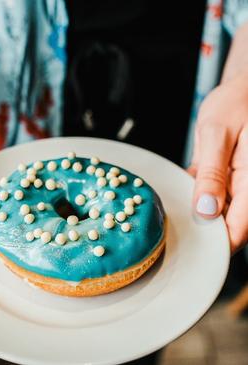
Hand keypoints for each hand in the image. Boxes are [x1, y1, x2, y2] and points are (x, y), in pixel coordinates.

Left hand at [189, 72, 247, 253]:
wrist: (245, 88)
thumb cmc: (236, 103)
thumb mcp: (218, 134)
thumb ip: (212, 173)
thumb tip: (207, 211)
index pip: (241, 228)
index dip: (219, 244)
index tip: (193, 250)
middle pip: (232, 225)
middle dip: (205, 233)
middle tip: (176, 236)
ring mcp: (240, 184)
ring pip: (221, 213)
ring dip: (199, 217)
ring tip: (175, 217)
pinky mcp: (228, 178)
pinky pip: (213, 196)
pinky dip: (197, 197)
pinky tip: (182, 193)